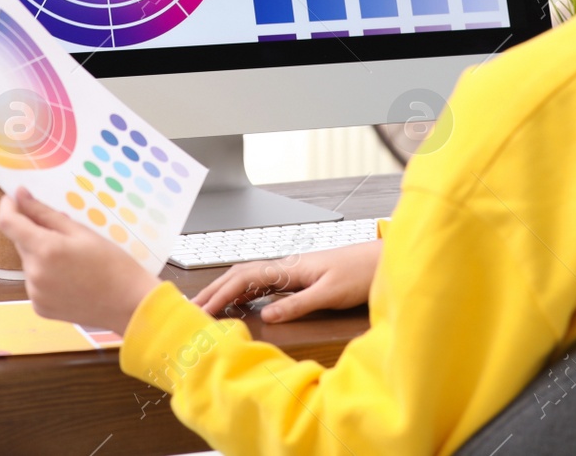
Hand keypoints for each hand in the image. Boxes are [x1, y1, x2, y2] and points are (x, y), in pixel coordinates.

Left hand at [0, 186, 159, 333]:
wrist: (128, 304)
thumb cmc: (112, 263)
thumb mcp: (81, 232)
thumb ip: (45, 214)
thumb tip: (20, 196)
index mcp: (45, 250)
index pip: (8, 223)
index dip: (8, 206)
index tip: (16, 198)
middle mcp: (34, 273)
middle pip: (20, 242)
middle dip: (33, 232)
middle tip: (63, 231)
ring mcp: (35, 294)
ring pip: (28, 262)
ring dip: (40, 254)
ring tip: (72, 259)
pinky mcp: (39, 307)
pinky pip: (35, 282)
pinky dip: (45, 274)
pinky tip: (69, 277)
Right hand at [192, 240, 380, 322]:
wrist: (382, 260)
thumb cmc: (361, 273)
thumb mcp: (330, 293)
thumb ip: (299, 304)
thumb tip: (268, 315)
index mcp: (291, 268)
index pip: (245, 278)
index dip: (222, 294)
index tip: (203, 310)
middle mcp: (287, 267)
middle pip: (241, 275)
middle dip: (215, 290)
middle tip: (193, 309)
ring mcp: (292, 272)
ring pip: (250, 279)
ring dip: (227, 291)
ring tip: (207, 307)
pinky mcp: (300, 279)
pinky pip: (264, 284)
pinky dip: (245, 293)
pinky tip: (239, 303)